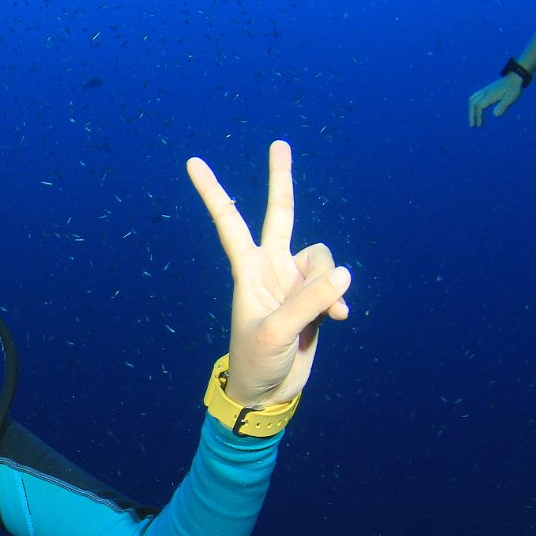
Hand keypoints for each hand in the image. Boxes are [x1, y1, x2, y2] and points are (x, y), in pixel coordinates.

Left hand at [188, 141, 351, 407]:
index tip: (192, 163)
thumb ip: (310, 301)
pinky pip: (336, 284)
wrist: (269, 392)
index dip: (214, 192)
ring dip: (330, 283)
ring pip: (323, 259)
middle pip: (280, 213)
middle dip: (281, 179)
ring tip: (327, 315)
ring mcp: (294, 281)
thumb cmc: (257, 361)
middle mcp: (270, 267)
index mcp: (248, 269)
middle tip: (278, 143)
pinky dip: (339, 299)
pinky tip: (339, 320)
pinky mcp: (314, 298)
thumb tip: (343, 273)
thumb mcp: (278, 332)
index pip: (229, 222)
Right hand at [468, 75, 523, 126]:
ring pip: (472, 99)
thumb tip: (495, 115)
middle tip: (472, 125)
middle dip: (471, 115)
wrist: (515, 76)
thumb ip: (503, 106)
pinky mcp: (486, 89)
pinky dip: (473, 104)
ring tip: (472, 118)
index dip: (478, 116)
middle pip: (472, 103)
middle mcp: (485, 92)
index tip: (479, 125)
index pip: (479, 106)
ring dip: (471, 110)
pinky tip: (475, 108)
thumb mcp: (511, 97)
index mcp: (490, 95)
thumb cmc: (514, 88)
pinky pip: (475, 96)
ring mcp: (485, 90)